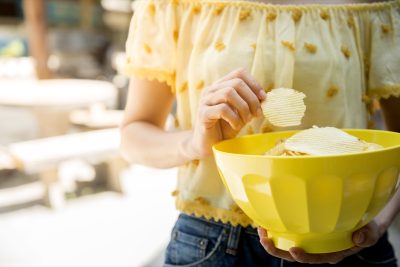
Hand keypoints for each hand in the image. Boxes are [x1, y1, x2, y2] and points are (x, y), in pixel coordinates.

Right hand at [188, 68, 265, 157]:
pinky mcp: (202, 114)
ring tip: (246, 121)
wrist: (208, 145)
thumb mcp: (241, 114)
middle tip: (257, 114)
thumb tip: (264, 97)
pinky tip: (235, 126)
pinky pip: (222, 109)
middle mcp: (211, 90)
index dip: (254, 83)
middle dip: (251, 98)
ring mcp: (205, 101)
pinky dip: (234, 118)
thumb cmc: (225, 129)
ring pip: (228, 93)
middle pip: (236, 82)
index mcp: (220, 86)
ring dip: (243, 108)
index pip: (239, 73)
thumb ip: (250, 104)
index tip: (263, 98)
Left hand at [258, 219, 386, 263]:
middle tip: (264, 240)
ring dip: (272, 239)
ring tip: (260, 229)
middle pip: (293, 255)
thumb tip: (359, 238)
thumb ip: (367, 236)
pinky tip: (266, 219)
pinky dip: (276, 227)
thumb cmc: (365, 229)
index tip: (295, 250)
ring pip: (286, 245)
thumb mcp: (371, 233)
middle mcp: (316, 250)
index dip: (304, 257)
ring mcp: (308, 242)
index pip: (314, 259)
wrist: (363, 224)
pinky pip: (287, 233)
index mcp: (330, 254)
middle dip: (277, 250)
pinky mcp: (303, 232)